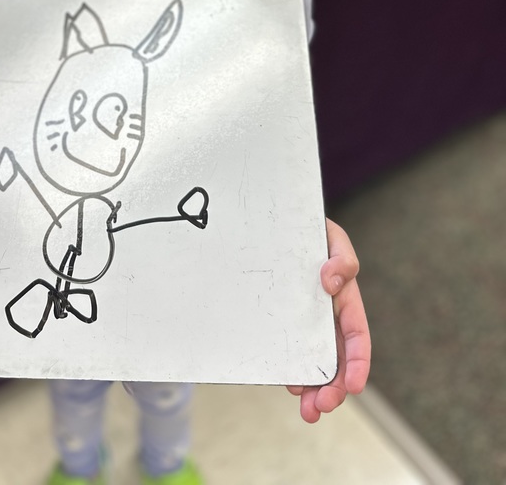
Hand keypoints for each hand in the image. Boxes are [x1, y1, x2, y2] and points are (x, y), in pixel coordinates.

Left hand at [287, 217, 370, 422]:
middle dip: (334, 390)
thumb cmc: (310, 231)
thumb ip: (341, 257)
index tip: (354, 386)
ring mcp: (303, 324)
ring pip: (314, 365)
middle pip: (337, 361)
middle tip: (321, 407)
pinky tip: (289, 384)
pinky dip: (291, 373)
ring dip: (314, 392)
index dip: (358, 363)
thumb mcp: (331, 238)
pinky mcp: (281, 325)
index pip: (357, 336)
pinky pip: (289, 354)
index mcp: (344, 301)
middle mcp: (326, 318)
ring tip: (308, 411)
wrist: (278, 226)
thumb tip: (332, 283)